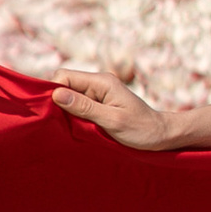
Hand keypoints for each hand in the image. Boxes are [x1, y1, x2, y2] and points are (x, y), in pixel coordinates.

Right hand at [52, 69, 173, 152]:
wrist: (160, 135)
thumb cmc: (140, 129)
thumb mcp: (111, 120)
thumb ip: (84, 107)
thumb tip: (56, 94)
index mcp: (101, 81)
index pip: (64, 76)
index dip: (52, 91)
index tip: (50, 112)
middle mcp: (98, 83)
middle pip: (64, 84)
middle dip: (57, 101)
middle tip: (59, 124)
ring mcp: (99, 92)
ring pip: (69, 95)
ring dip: (66, 110)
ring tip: (70, 127)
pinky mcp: (99, 103)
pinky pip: (78, 104)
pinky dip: (73, 115)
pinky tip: (77, 127)